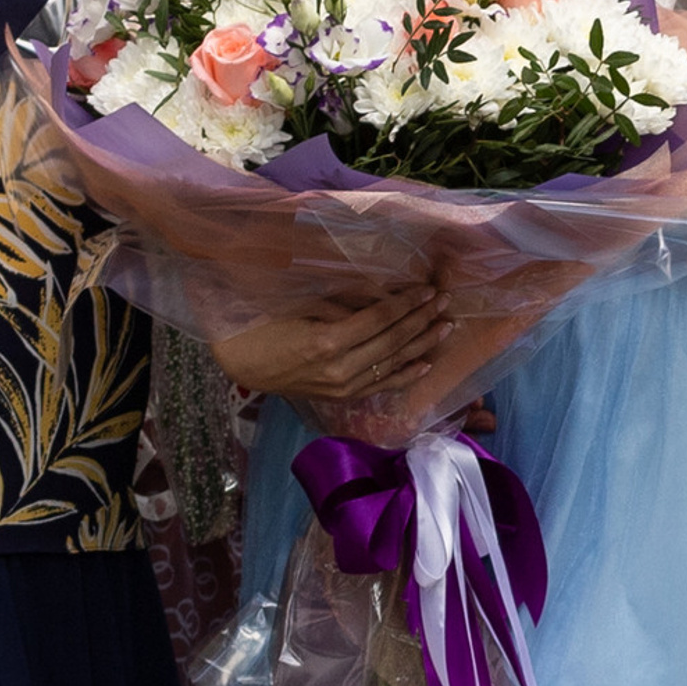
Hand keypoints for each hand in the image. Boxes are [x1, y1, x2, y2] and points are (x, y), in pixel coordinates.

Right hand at [209, 279, 453, 411]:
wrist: (241, 361)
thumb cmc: (264, 323)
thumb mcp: (301, 305)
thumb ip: (341, 302)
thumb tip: (381, 292)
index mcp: (327, 342)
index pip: (379, 320)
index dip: (407, 303)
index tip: (428, 288)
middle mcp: (340, 368)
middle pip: (391, 341)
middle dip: (421, 320)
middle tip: (445, 302)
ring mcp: (342, 386)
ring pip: (392, 364)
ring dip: (422, 344)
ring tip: (445, 326)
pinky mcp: (341, 396)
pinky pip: (380, 386)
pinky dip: (405, 375)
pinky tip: (427, 364)